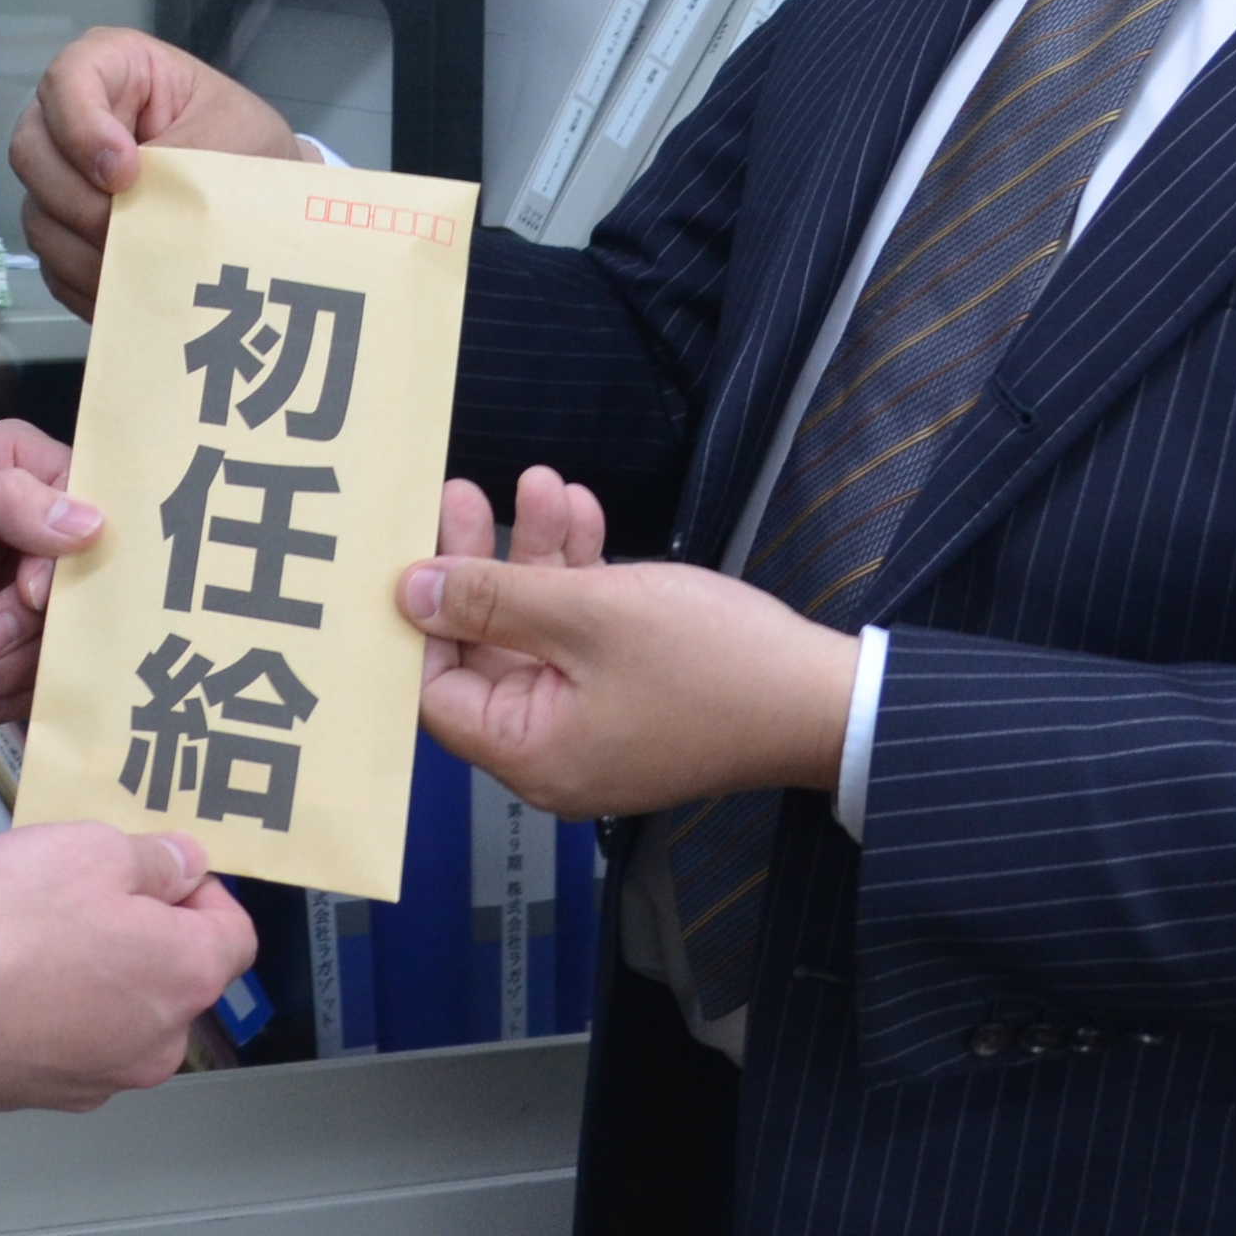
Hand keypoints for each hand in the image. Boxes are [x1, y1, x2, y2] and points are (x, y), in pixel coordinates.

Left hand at [0, 422, 97, 742]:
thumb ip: (1, 502)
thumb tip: (90, 519)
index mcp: (15, 471)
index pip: (92, 498)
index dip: (72, 554)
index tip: (28, 591)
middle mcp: (37, 528)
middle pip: (94, 576)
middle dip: (32, 621)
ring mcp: (37, 597)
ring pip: (78, 635)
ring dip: (12, 662)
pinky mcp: (33, 654)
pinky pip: (58, 678)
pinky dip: (6, 690)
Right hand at [0, 821, 258, 1112]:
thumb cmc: (13, 924)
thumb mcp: (92, 849)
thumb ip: (155, 858)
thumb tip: (187, 865)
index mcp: (188, 975)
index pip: (236, 934)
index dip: (204, 892)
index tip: (160, 869)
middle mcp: (162, 1041)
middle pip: (178, 976)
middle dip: (145, 933)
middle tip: (86, 895)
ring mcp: (107, 1077)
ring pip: (126, 1013)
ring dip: (101, 976)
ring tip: (38, 937)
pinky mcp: (53, 1095)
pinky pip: (77, 1042)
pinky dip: (61, 1014)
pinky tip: (14, 982)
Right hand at [5, 27, 301, 316]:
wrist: (257, 196)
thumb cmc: (245, 143)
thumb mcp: (231, 135)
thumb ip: (178, 162)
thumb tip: (131, 213)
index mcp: (113, 67)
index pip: (66, 81)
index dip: (83, 129)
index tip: (126, 173)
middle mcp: (71, 118)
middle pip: (30, 151)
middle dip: (80, 199)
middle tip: (132, 226)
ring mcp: (62, 178)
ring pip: (38, 215)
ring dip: (86, 250)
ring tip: (142, 266)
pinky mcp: (67, 232)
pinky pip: (53, 263)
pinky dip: (88, 282)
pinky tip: (131, 286)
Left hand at [405, 468, 857, 821]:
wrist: (825, 697)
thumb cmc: (713, 663)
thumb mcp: (592, 613)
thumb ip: (494, 599)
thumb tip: (410, 592)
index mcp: (531, 753)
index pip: (437, 691)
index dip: (422, 618)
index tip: (413, 550)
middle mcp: (554, 748)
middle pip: (487, 648)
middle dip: (482, 564)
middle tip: (464, 495)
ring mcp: (595, 721)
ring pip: (538, 627)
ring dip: (539, 554)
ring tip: (541, 481)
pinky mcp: (632, 693)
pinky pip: (583, 633)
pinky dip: (581, 576)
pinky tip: (584, 511)